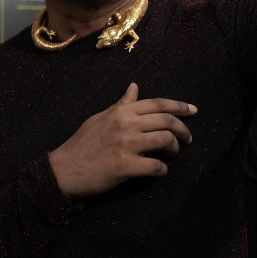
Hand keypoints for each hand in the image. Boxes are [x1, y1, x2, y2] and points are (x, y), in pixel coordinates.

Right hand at [47, 82, 196, 196]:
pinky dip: (162, 169)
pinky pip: (155, 166)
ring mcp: (127, 145)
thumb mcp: (100, 117)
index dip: (179, 106)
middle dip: (183, 130)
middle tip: (188, 139)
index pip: (157, 103)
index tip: (193, 110)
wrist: (63, 169)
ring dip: (174, 149)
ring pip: (165, 140)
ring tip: (172, 155)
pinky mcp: (126, 166)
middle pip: (167, 121)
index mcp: (121, 111)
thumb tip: (135, 87)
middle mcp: (126, 124)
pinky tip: (160, 170)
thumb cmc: (82, 143)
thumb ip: (121, 104)